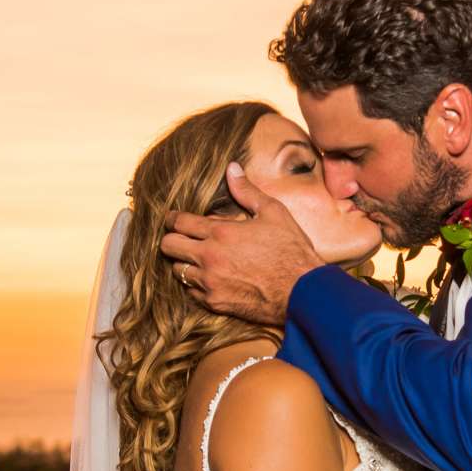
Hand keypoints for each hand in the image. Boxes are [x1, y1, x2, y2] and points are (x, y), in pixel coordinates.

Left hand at [159, 165, 320, 326]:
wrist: (302, 291)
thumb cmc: (291, 250)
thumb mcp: (273, 212)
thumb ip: (247, 191)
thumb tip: (232, 168)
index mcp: (221, 232)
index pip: (179, 222)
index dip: (172, 218)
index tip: (172, 219)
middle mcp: (209, 257)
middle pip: (169, 246)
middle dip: (172, 239)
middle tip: (181, 237)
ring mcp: (210, 282)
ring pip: (176, 270)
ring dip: (183, 262)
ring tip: (196, 258)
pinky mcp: (215, 303)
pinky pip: (190, 292)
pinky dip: (195, 284)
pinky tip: (209, 277)